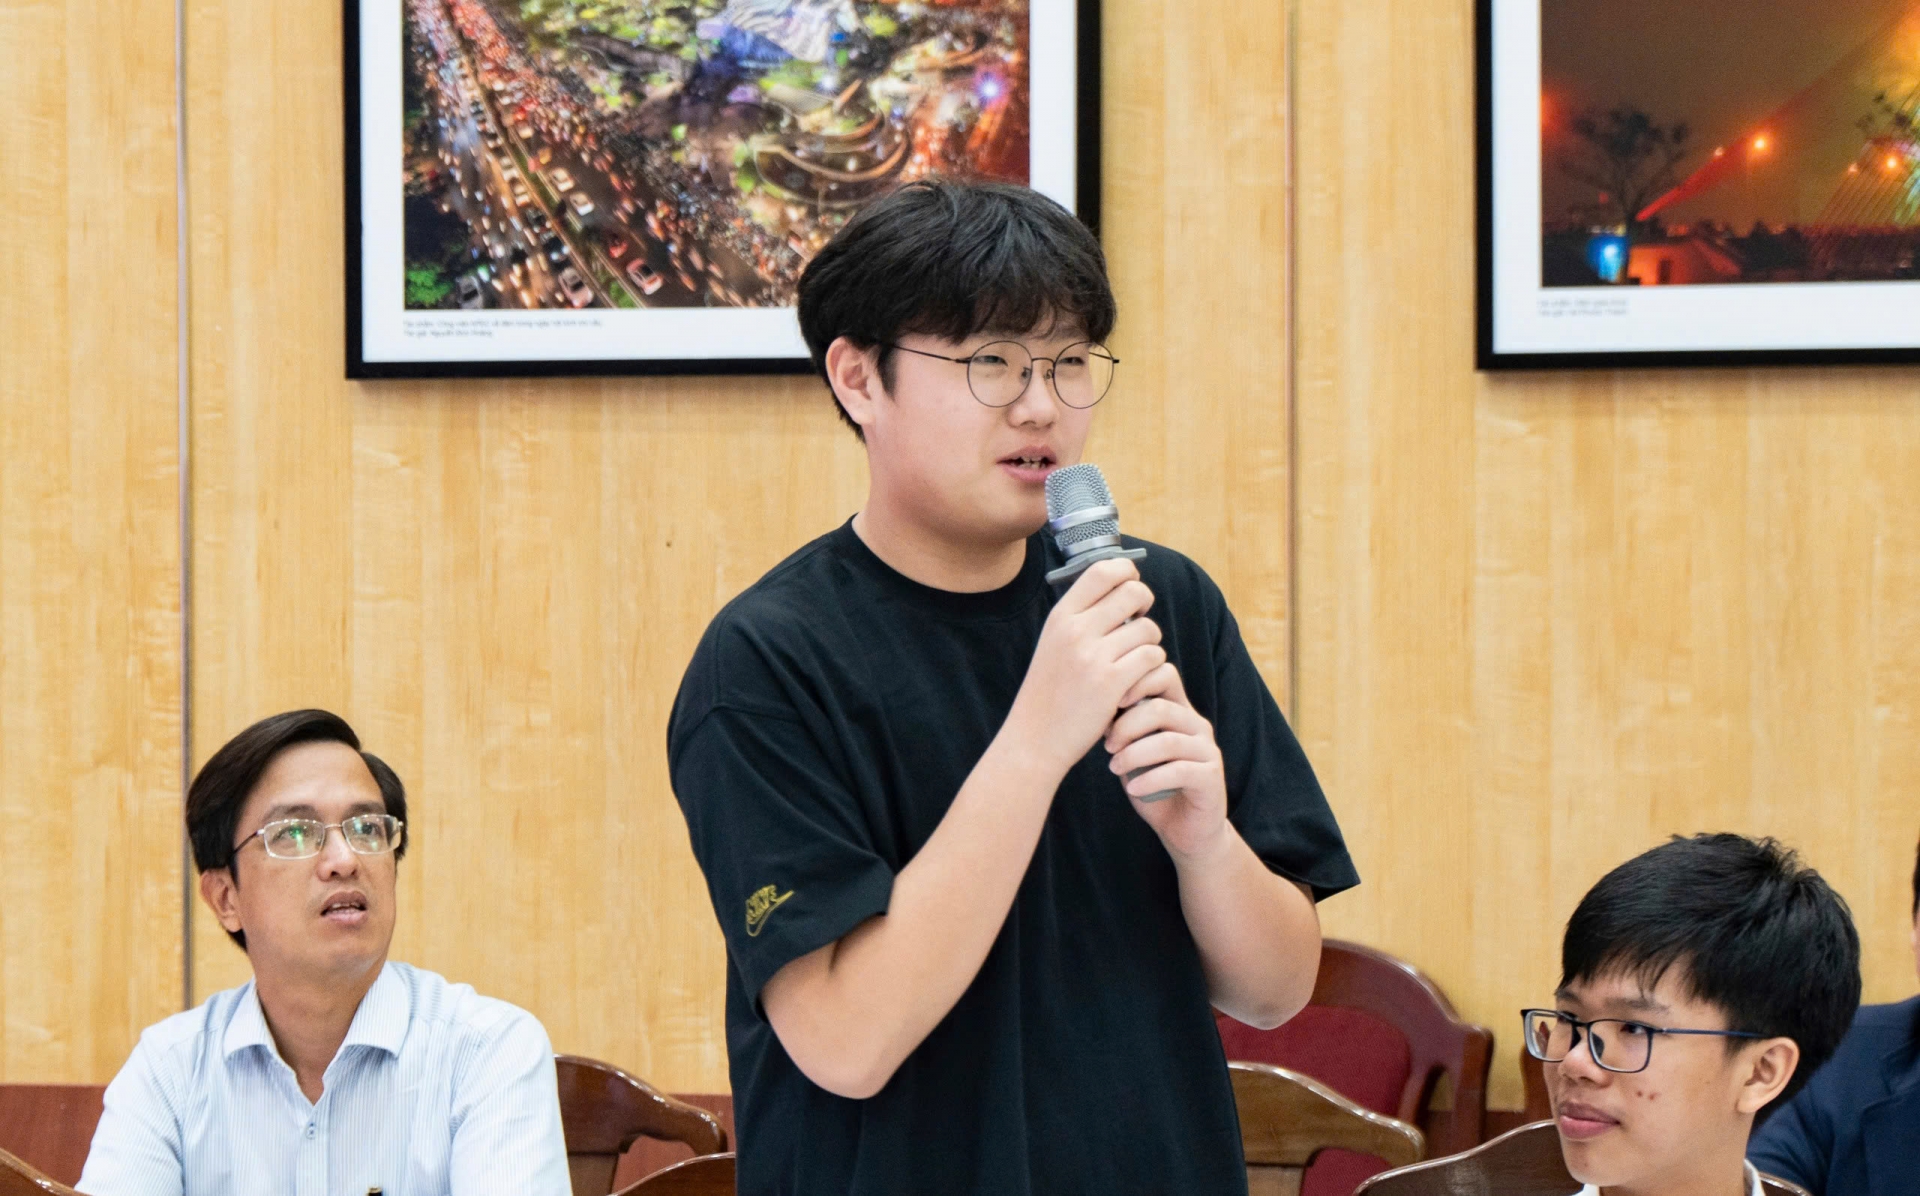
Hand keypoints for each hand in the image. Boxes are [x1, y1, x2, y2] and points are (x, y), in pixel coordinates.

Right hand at [1006, 559, 1164, 776]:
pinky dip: (1152, 668)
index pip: (1103, 570)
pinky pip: (1152, 658)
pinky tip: (1137, 681)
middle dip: (1145, 606)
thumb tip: (1123, 588)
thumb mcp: (1054, 643)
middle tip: (1137, 626)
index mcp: (1061, 616)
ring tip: (1135, 661)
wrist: (1035, 738)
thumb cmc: (1049, 691)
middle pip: (1134, 592)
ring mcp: (1094, 656)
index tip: (1130, 589)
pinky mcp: (1111, 683)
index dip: (1127, 573)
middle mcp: (1076, 630)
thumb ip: (1082, 617)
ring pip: (1149, 628)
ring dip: (1150, 643)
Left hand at [1104, 664, 1229, 859]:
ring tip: (1114, 768)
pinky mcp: (1211, 777)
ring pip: (1168, 741)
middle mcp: (1196, 725)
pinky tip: (1133, 789)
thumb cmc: (1153, 786)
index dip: (1135, 681)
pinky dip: (1151, 779)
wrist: (1185, 830)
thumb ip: (1124, 729)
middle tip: (1106, 745)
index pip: (1164, 674)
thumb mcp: (1133, 753)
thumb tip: (1096, 705)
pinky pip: (1180, 770)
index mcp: (1179, 710)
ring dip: (1134, 754)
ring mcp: (1207, 750)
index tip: (1109, 703)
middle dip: (1126, 725)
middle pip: (1161, 708)